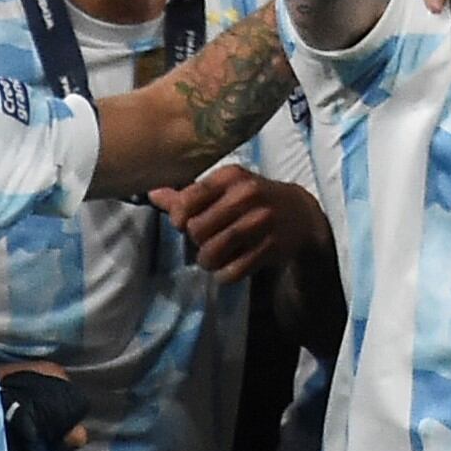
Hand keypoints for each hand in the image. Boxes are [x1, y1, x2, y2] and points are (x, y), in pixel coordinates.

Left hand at [151, 168, 327, 281]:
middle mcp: (247, 195)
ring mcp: (261, 222)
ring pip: (213, 251)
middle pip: (197, 229)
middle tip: (205, 240)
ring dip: (207, 260)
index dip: (179, 217)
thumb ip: (188, 194)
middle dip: (196, 240)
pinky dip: (225, 274)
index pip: (189, 198)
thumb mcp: (225, 188)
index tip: (184, 222)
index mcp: (230, 177)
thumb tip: (150, 193)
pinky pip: (234, 270)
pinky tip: (229, 267)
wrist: (300, 214)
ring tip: (213, 257)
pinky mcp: (271, 247)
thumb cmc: (252, 199)